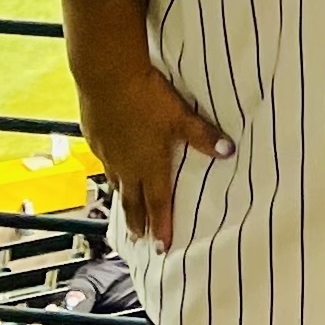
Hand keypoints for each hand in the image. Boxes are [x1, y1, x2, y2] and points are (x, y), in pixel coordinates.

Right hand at [73, 57, 229, 252]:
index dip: (162, 227)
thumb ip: (204, 136)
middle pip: (132, 202)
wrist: (106, 76)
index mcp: (150, 165)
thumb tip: (229, 151)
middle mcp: (127, 166)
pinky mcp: (94, 137)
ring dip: (123, 199)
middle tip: (140, 239)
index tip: (162, 249)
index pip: (158, 204)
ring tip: (127, 210)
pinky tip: (112, 167)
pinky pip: (103, 162)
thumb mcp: (181, 116)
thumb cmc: (147, 97)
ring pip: (116, 183)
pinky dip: (111, 171)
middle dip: (139, 222)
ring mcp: (107, 153)